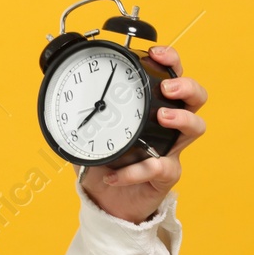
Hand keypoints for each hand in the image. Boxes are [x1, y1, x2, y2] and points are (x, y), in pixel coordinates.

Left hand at [79, 44, 205, 223]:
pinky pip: (161, 168)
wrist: (105, 201)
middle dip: (187, 87)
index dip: (170, 61)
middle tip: (167, 88)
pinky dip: (137, 170)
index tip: (156, 53)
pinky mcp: (165, 176)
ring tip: (162, 117)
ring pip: (195, 128)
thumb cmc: (103, 160)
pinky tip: (115, 174)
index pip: (170, 76)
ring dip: (181, 119)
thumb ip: (81, 114)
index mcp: (150, 107)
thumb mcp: (89, 132)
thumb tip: (58, 94)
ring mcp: (170, 149)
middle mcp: (167, 125)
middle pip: (195, 98)